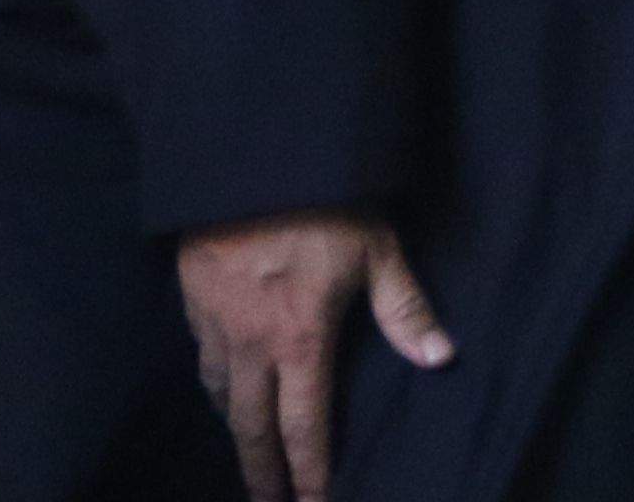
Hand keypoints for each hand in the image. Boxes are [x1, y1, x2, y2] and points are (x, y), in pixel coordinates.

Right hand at [179, 211, 451, 501]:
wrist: (250, 162)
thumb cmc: (325, 204)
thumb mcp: (378, 250)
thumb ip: (404, 308)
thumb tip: (441, 358)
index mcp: (299, 339)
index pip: (304, 424)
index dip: (310, 470)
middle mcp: (250, 345)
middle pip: (251, 428)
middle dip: (262, 472)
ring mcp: (215, 327)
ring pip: (220, 398)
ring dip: (236, 434)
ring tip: (250, 458)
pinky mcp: (192, 304)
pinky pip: (202, 362)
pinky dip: (215, 390)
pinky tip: (223, 395)